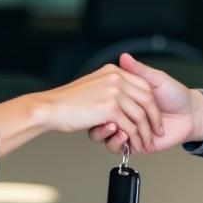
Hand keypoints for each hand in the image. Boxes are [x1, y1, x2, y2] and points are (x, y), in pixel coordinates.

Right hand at [42, 63, 162, 152]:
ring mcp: (113, 93)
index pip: (144, 87)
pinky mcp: (109, 109)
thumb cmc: (67, 99)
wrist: (48, 107)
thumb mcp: (98, 81)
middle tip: (154, 134)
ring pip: (140, 116)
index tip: (154, 118)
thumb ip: (114, 74)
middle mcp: (116, 80)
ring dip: (144, 134)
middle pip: (147, 101)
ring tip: (143, 143)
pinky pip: (130, 127)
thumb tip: (126, 58)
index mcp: (113, 72)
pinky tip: (130, 144)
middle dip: (153, 121)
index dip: (151, 105)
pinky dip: (133, 139)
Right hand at [87, 53, 202, 153]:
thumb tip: (124, 56)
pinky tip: (125, 137)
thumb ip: (139, 71)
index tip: (105, 97)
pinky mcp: (132, 142)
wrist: (191, 116)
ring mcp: (125, 127)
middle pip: (100, 115)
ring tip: (120, 130)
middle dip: (102, 118)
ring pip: (102, 133)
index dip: (102, 97)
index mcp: (125, 95)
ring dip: (108, 133)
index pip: (104, 96)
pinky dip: (116, 143)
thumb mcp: (157, 79)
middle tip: (110, 117)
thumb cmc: (176, 95)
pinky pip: (114, 146)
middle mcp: (122, 111)